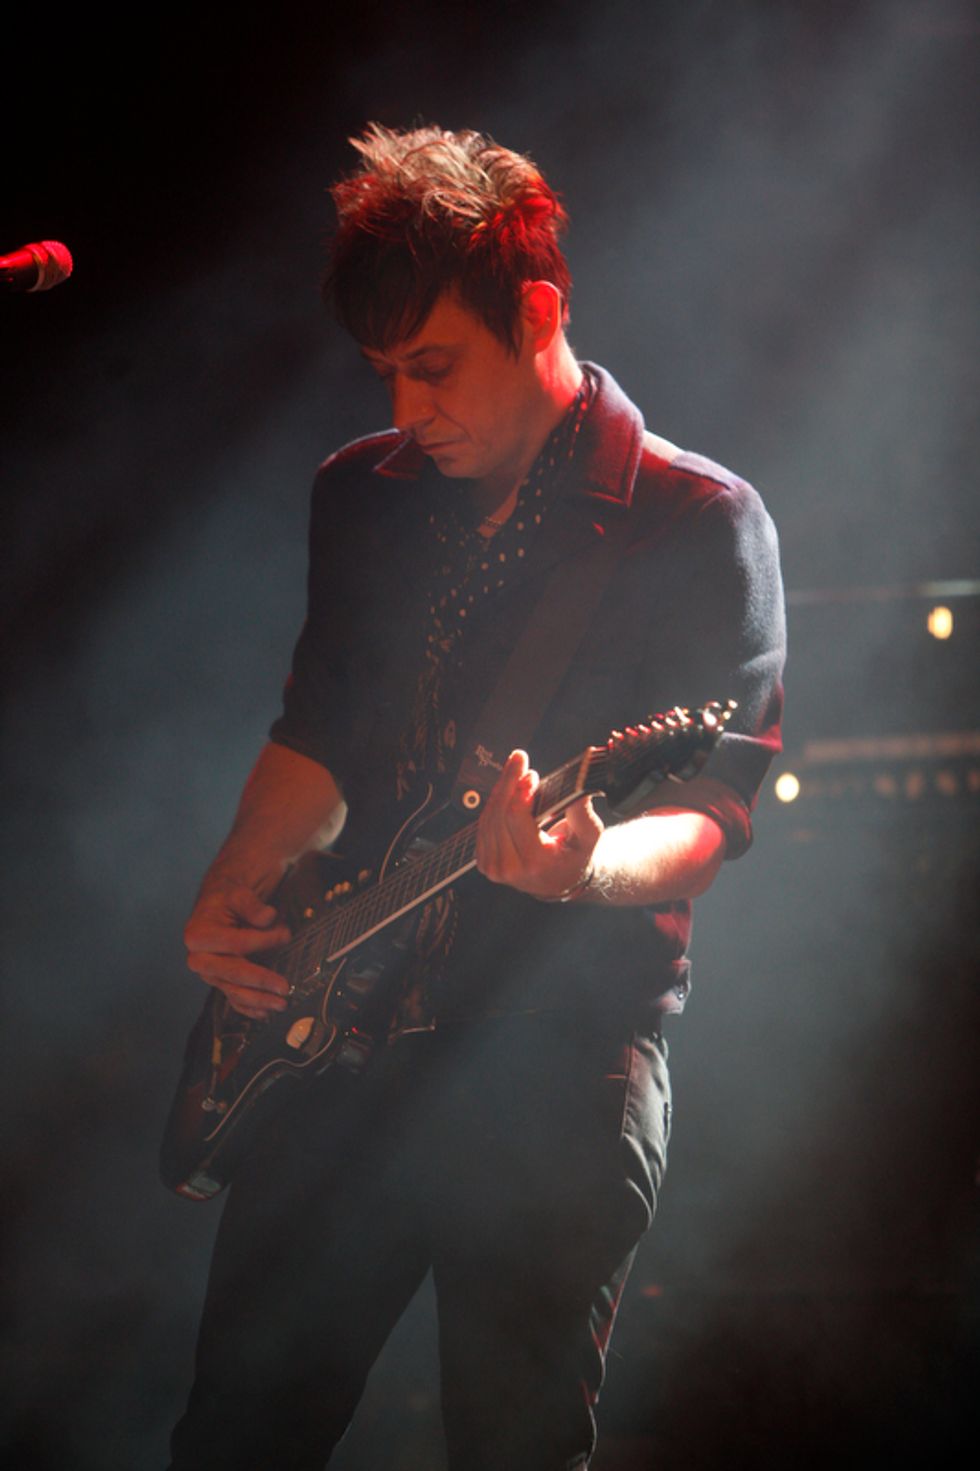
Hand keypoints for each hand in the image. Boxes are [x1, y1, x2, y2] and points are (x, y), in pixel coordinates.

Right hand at [184, 885, 291, 1019]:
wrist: (218, 906)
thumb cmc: (228, 899)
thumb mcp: (238, 893)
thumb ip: (251, 904)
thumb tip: (267, 917)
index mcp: (198, 935)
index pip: (235, 943)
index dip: (262, 941)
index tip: (286, 935)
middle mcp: (199, 958)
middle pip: (232, 973)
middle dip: (260, 981)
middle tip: (284, 987)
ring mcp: (209, 974)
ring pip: (233, 991)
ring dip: (259, 1000)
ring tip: (281, 1004)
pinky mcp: (219, 982)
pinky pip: (233, 1000)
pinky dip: (249, 1009)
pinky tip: (266, 1014)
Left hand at [475, 749, 602, 900]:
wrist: (559, 880)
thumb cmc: (574, 856)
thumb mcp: (588, 837)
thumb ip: (582, 814)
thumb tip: (578, 791)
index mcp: (536, 863)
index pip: (516, 819)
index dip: (520, 791)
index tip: (531, 774)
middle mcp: (510, 868)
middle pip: (499, 813)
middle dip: (509, 781)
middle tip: (519, 759)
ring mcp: (494, 867)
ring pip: (489, 816)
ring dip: (500, 789)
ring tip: (514, 771)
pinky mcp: (485, 862)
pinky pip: (484, 824)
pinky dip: (494, 803)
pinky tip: (505, 790)